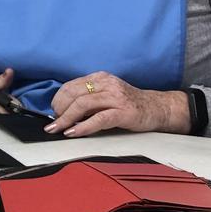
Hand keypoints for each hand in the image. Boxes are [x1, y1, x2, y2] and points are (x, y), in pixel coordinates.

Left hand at [45, 72, 190, 137]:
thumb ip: (88, 99)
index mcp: (100, 78)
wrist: (157, 108)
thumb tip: (62, 112)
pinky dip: (83, 127)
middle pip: (73, 94)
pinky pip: (98, 119)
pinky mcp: (123, 112)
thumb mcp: (105, 96)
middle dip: (59, 110)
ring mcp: (115, 97)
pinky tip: (73, 133)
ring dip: (66, 118)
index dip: (58, 99)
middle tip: (54, 123)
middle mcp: (106, 84)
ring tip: (58, 129)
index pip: (70, 86)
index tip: (53, 112)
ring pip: (83, 104)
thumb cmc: (127, 105)